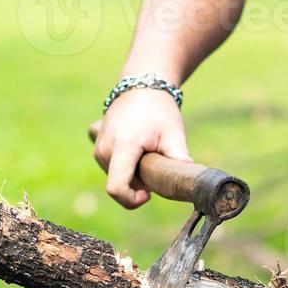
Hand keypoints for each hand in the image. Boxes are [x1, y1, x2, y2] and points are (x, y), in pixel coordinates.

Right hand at [93, 88, 190, 208]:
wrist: (140, 87)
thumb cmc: (159, 110)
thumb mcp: (173, 133)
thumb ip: (179, 158)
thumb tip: (189, 180)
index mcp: (122, 146)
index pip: (116, 188)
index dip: (131, 200)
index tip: (148, 195)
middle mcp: (104, 150)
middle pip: (121, 185)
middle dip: (140, 184)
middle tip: (156, 160)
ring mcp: (99, 150)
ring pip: (117, 179)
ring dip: (135, 175)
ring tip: (147, 151)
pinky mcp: (98, 150)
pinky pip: (114, 171)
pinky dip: (128, 169)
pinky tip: (138, 151)